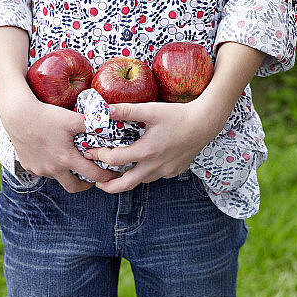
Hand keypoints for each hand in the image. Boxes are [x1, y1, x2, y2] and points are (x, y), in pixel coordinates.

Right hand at [1, 97, 120, 192]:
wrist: (18, 116)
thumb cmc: (47, 116)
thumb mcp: (73, 119)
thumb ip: (93, 123)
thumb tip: (110, 122)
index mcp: (66, 159)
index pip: (92, 175)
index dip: (105, 177)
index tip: (112, 176)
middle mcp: (52, 169)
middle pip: (73, 187)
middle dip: (85, 184)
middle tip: (93, 177)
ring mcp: (39, 169)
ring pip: (57, 177)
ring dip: (67, 172)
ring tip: (72, 160)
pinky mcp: (28, 166)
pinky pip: (44, 170)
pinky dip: (52, 166)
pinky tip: (54, 153)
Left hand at [87, 98, 219, 192]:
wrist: (205, 123)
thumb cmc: (178, 114)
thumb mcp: (151, 110)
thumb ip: (127, 110)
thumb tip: (104, 109)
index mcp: (147, 151)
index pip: (115, 160)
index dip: (99, 156)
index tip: (90, 152)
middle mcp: (155, 166)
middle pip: (126, 184)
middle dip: (109, 186)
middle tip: (97, 183)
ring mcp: (166, 171)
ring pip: (142, 181)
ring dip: (129, 178)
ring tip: (119, 172)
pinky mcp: (175, 171)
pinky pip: (156, 176)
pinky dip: (146, 173)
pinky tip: (145, 163)